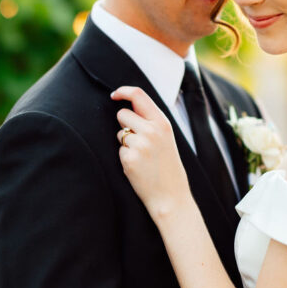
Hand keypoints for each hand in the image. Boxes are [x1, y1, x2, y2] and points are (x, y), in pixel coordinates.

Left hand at [111, 86, 189, 218]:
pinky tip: (138, 167)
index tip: (114, 94)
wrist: (171, 196)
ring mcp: (140, 144)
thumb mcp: (166, 137)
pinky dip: (125, 157)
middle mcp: (151, 130)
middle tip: (139, 141)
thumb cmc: (168, 166)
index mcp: (162, 123)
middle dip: (125, 125)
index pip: (138, 95)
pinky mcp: (129, 158)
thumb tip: (129, 105)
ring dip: (126, 143)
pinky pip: (119, 150)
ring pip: (119, 133)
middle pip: (123, 114)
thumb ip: (151, 120)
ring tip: (142, 157)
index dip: (123, 91)